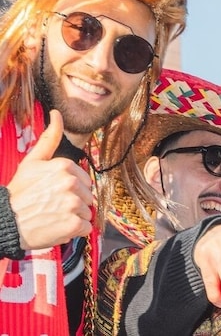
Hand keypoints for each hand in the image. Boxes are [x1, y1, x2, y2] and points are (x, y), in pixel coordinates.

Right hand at [7, 110, 92, 249]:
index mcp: (65, 166)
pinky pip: (86, 228)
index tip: (52, 192)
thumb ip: (49, 139)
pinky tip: (57, 227)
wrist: (6, 221)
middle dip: (74, 203)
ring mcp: (73, 204)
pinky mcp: (74, 224)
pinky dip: (74, 231)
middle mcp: (72, 183)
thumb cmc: (20, 191)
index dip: (71, 189)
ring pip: (87, 212)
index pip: (84, 181)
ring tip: (53, 216)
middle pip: (88, 196)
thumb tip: (57, 114)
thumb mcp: (32, 161)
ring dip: (74, 217)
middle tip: (52, 205)